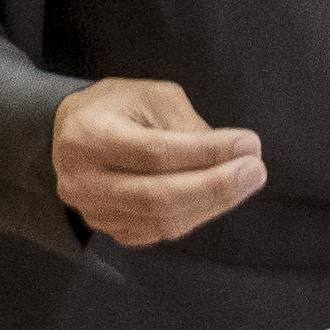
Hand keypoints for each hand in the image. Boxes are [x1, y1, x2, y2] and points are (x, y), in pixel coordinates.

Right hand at [50, 78, 263, 246]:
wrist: (74, 132)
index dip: (207, 152)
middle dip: (216, 186)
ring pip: (161, 221)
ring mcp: (93, 212)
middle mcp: (82, 182)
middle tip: (255, 170)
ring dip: (212, 203)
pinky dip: (194, 215)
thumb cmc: (118, 107)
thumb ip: (187, 126)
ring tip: (246, 181)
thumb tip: (232, 155)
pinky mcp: (108, 228)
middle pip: (158, 197)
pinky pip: (158, 232)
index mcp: (88, 137)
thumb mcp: (152, 97)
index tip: (248, 144)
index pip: (155, 153)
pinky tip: (217, 196)